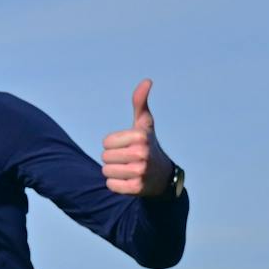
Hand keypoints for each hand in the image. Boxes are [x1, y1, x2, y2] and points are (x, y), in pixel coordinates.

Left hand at [101, 79, 175, 197]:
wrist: (163, 176)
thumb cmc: (148, 145)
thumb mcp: (145, 124)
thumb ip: (140, 102)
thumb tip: (147, 81)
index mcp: (140, 136)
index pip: (106, 142)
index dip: (113, 145)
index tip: (127, 146)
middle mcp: (141, 153)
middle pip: (105, 157)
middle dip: (112, 159)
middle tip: (128, 159)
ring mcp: (140, 172)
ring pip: (106, 171)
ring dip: (113, 172)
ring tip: (127, 169)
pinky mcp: (136, 188)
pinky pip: (111, 185)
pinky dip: (116, 184)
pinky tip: (128, 180)